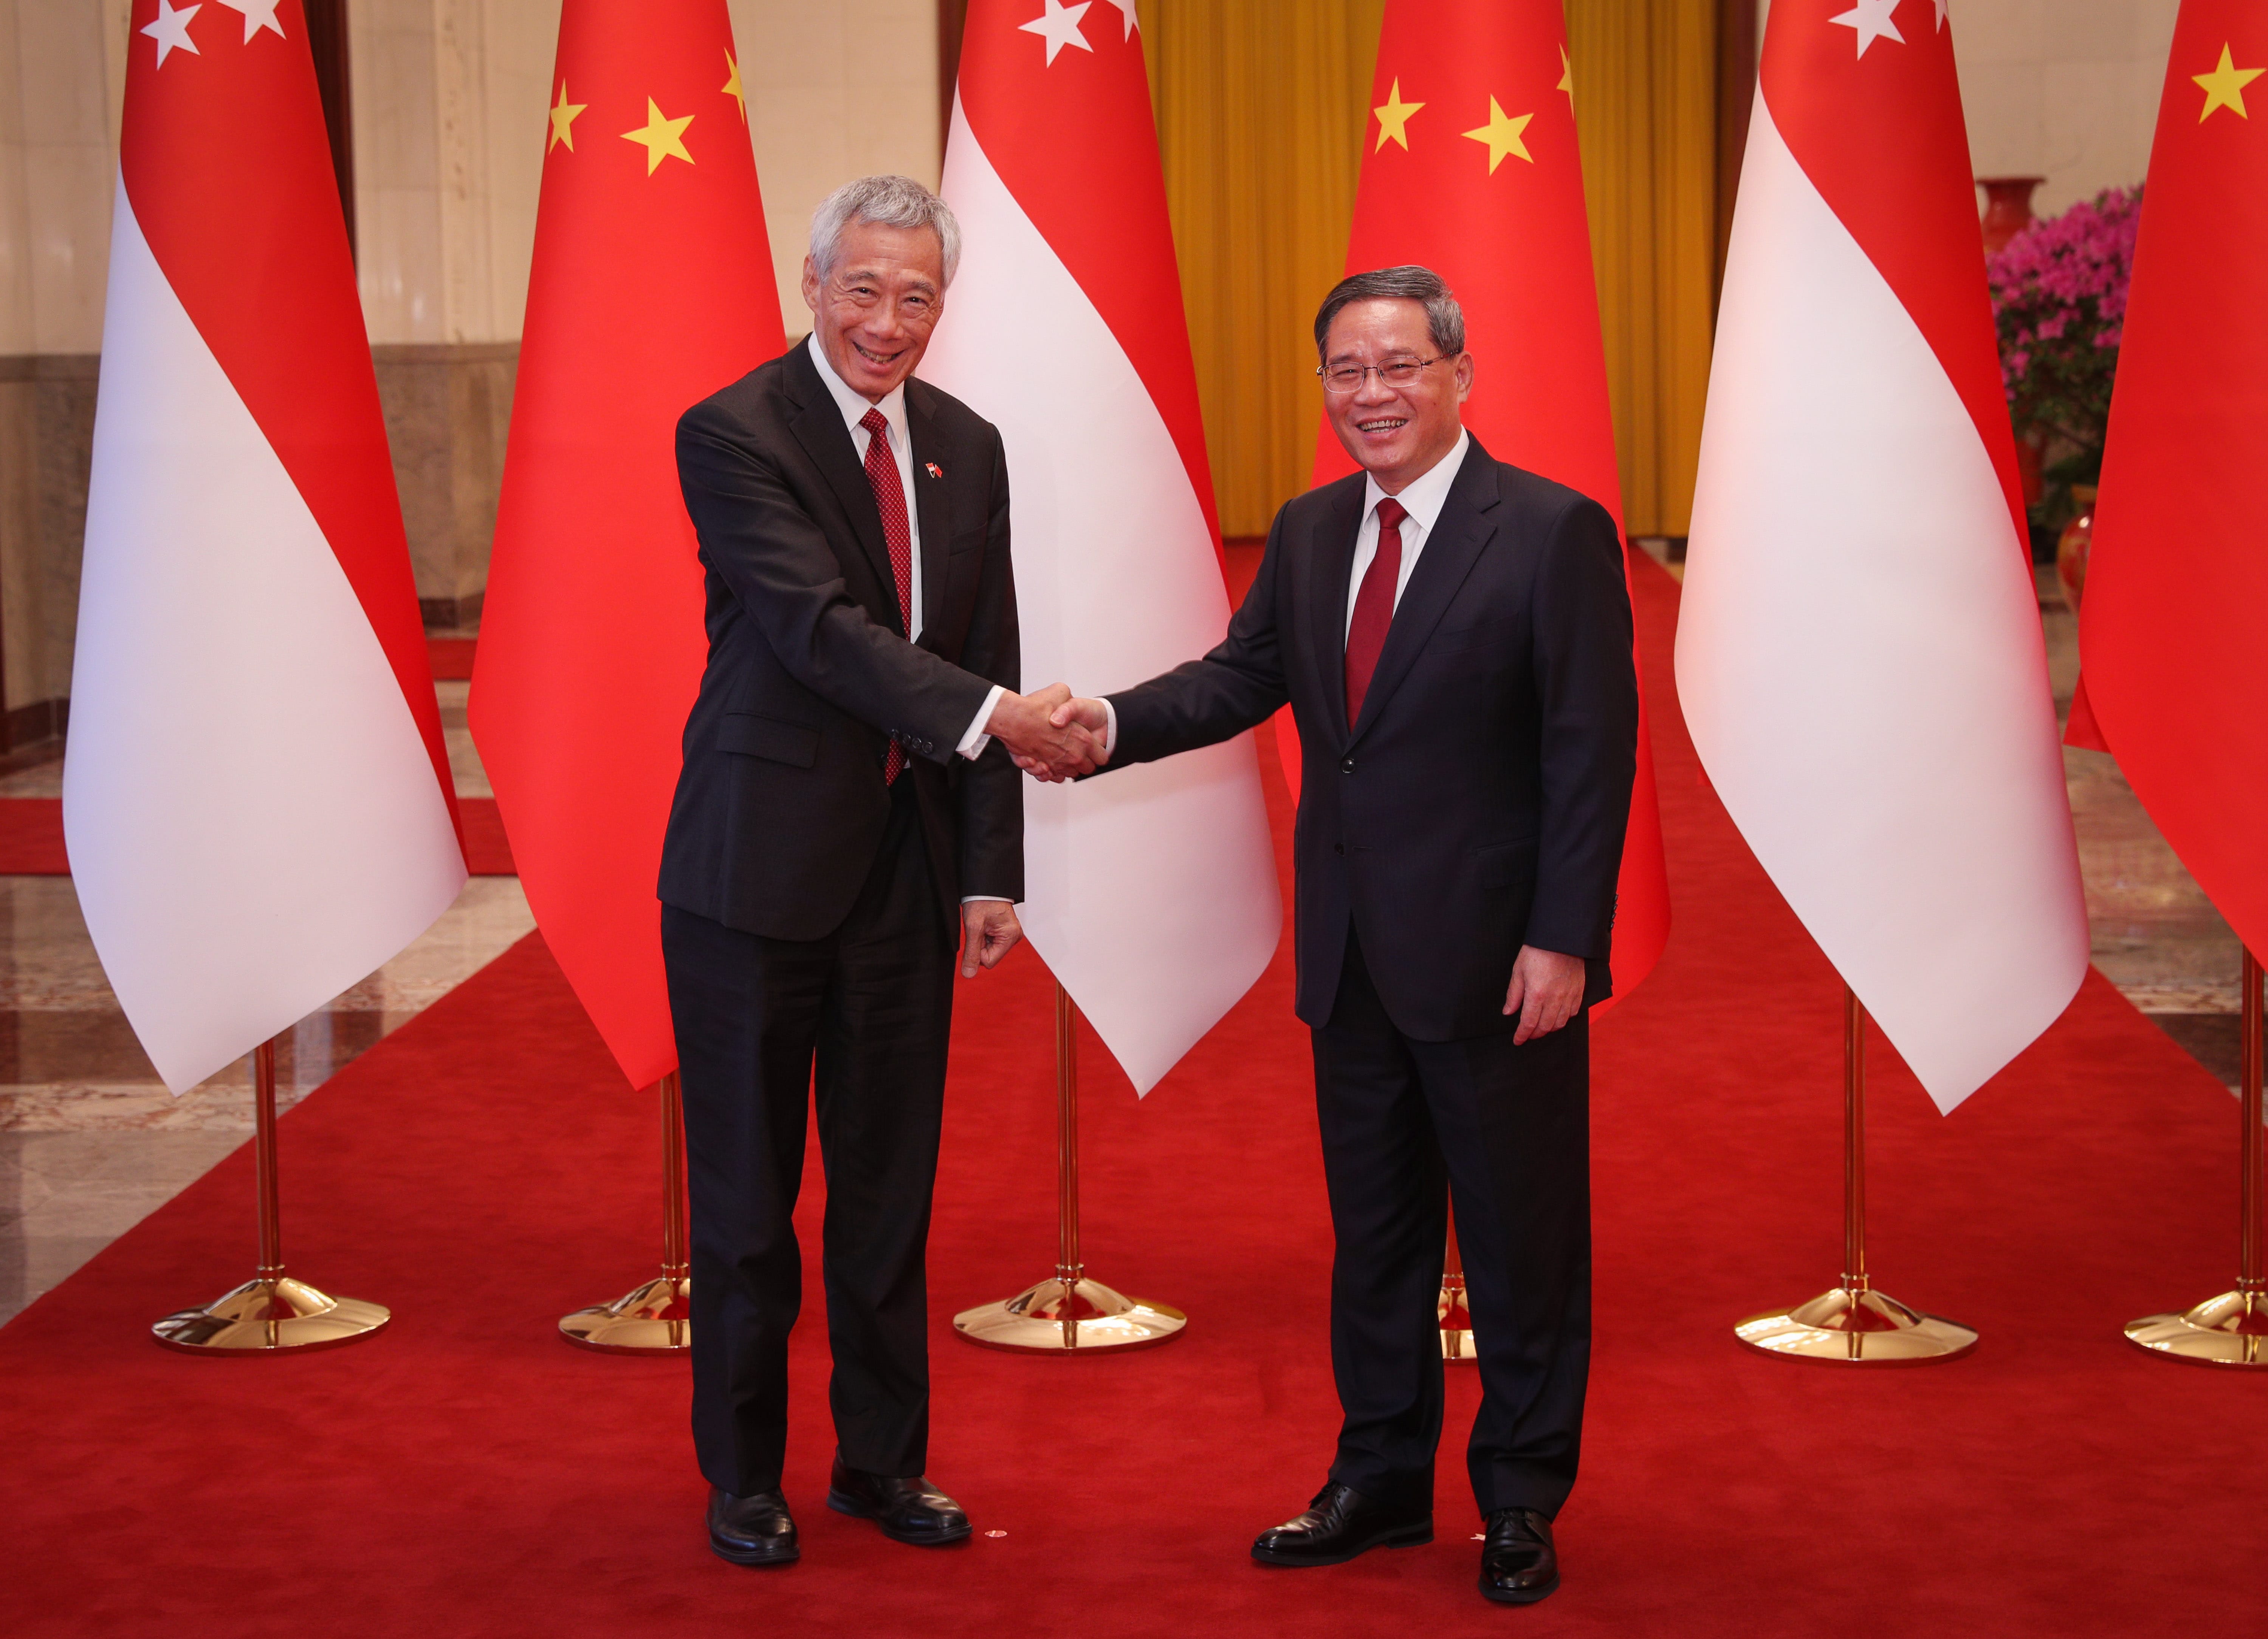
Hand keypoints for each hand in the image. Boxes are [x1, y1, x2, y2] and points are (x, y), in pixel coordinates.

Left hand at [961, 900, 1022, 977]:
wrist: (984, 886)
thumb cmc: (981, 900)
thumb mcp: (973, 928)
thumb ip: (971, 953)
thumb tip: (968, 974)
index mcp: (1010, 936)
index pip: (989, 961)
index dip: (977, 951)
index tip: (976, 934)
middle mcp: (1014, 937)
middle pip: (990, 956)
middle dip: (979, 945)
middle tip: (978, 928)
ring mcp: (1010, 935)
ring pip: (989, 950)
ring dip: (980, 940)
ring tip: (981, 924)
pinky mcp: (1005, 932)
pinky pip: (991, 943)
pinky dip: (983, 936)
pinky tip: (984, 925)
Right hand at [989, 683, 1104, 780]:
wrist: (1012, 718)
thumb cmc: (1035, 708)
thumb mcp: (1060, 691)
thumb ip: (1068, 698)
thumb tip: (1067, 700)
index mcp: (1083, 739)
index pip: (1101, 756)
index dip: (1099, 753)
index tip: (1095, 750)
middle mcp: (1072, 755)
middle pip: (1087, 769)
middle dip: (1085, 763)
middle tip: (1079, 753)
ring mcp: (1057, 763)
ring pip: (1069, 774)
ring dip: (1067, 767)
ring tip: (1062, 756)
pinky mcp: (1042, 767)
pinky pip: (1052, 777)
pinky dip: (1050, 773)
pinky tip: (1049, 764)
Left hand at [1502, 946, 1583, 1044]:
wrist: (1561, 938)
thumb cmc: (1537, 951)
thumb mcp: (1518, 971)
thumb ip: (1514, 994)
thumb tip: (1508, 1011)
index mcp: (1536, 994)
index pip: (1528, 1023)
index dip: (1522, 1035)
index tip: (1518, 1041)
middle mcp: (1554, 999)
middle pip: (1545, 1027)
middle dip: (1535, 1034)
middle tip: (1528, 1034)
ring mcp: (1569, 996)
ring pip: (1560, 1023)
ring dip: (1549, 1029)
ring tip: (1541, 1028)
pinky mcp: (1579, 991)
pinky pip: (1573, 1012)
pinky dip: (1564, 1019)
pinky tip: (1557, 1016)